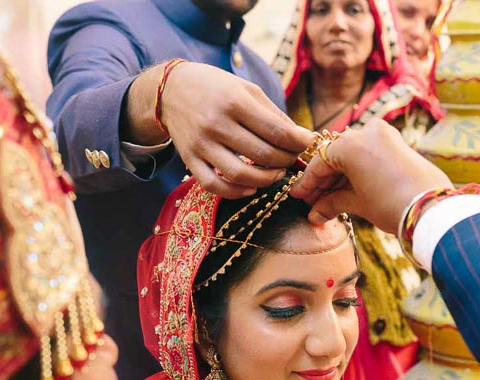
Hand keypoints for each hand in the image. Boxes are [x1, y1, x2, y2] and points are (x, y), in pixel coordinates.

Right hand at [124, 62, 312, 197]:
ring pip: (240, 174)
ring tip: (276, 173)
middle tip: (291, 158)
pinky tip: (251, 186)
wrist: (171, 90)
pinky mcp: (189, 160)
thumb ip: (274, 114)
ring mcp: (201, 144)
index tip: (308, 143)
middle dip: (286, 160)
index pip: (276, 131)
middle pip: (263, 154)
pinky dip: (236, 192)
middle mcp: (216, 124)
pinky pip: (214, 185)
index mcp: (235, 101)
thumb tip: (301, 138)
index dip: (298, 142)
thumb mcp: (246, 89)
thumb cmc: (216, 88)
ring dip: (266, 179)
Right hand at [289, 119, 452, 233]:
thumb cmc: (392, 204)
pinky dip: (357, 172)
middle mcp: (367, 133)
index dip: (307, 182)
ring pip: (353, 156)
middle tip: (311, 202)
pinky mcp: (398, 144)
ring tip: (327, 202)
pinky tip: (347, 191)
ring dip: (340, 178)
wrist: (431, 209)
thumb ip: (333, 203)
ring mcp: (385, 136)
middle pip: (336, 157)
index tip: (297, 196)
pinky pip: (369, 155)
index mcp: (351, 144)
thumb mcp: (358, 204)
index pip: (320, 162)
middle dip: (323, 181)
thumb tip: (315, 213)